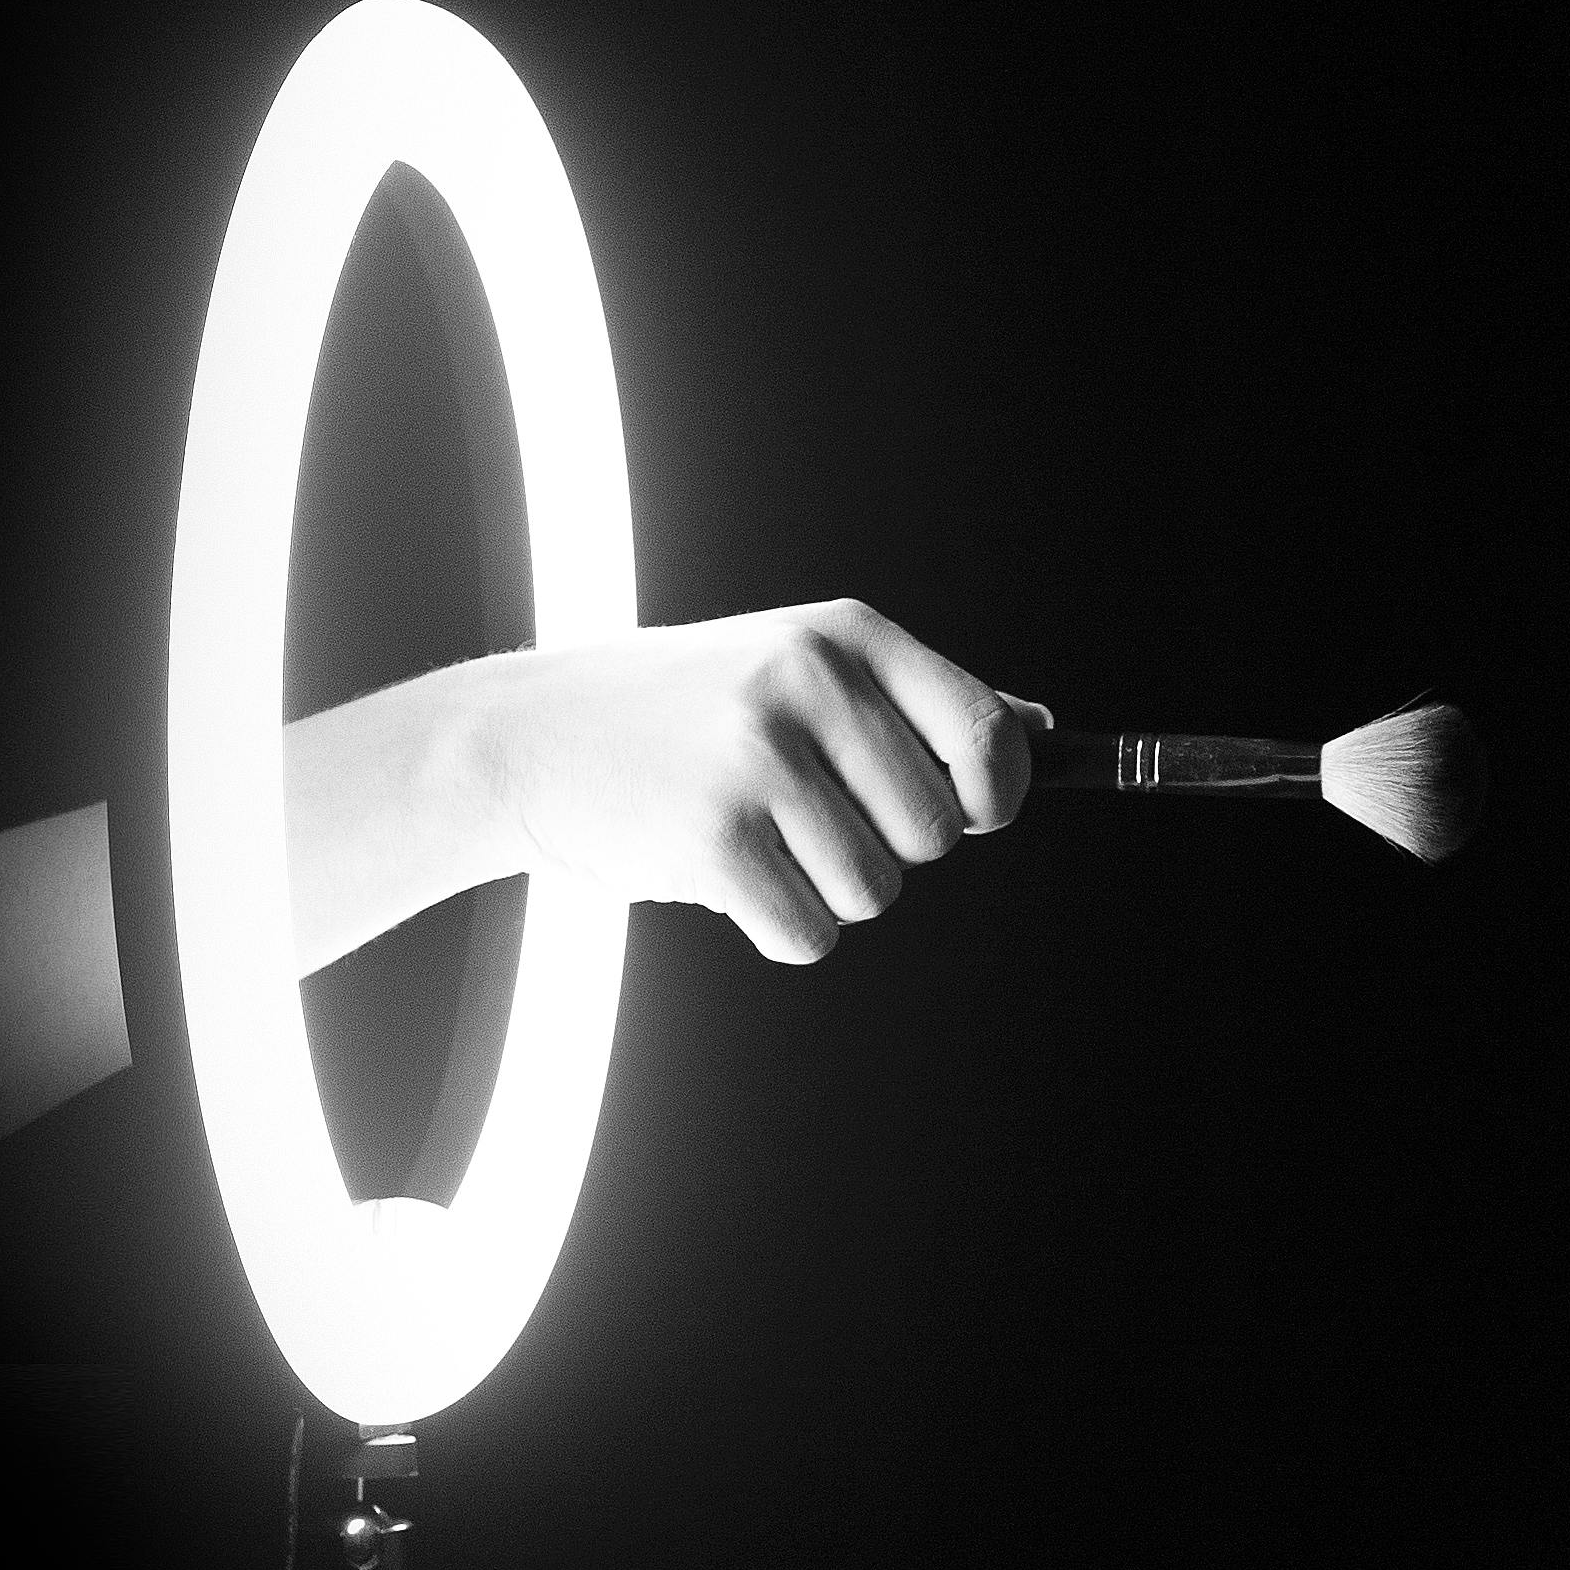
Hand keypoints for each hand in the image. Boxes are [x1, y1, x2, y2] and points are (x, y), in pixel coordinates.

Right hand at [489, 601, 1030, 965]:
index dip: (994, 795)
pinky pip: (810, 933)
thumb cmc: (683, 711)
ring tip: (754, 836)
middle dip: (885, 848)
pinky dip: (777, 926)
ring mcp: (758, 760)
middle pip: (934, 834)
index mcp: (844, 636)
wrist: (527, 739)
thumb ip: (916, 701)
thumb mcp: (798, 665)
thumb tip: (1042, 735)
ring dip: (823, 889)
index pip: (985, 734)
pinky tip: (722, 874)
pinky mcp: (715, 839)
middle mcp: (808, 684)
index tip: (973, 814)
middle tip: (805, 815)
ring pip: (874, 892)